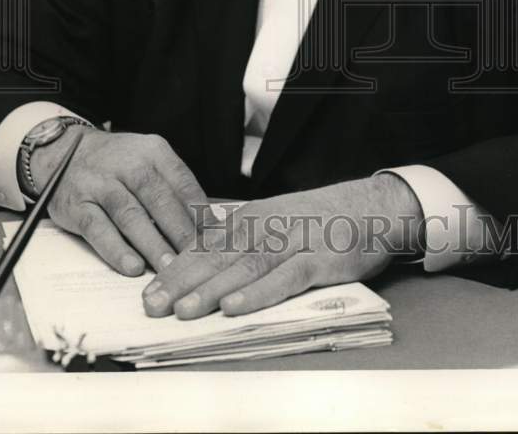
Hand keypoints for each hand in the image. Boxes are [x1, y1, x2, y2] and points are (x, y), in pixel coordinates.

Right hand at [30, 127, 211, 276]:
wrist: (65, 151)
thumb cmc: (118, 164)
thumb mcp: (150, 162)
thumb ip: (176, 189)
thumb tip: (210, 225)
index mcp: (154, 153)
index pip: (184, 184)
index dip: (202, 214)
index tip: (217, 240)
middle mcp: (129, 165)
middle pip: (161, 201)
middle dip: (182, 233)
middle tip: (199, 260)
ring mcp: (101, 184)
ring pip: (131, 216)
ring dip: (153, 245)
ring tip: (170, 269)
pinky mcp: (77, 205)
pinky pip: (98, 229)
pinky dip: (116, 249)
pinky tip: (132, 266)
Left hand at [142, 174, 422, 318]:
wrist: (370, 208)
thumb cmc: (318, 221)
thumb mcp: (274, 223)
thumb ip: (242, 241)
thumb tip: (199, 262)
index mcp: (251, 219)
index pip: (206, 246)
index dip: (175, 270)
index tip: (147, 292)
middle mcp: (266, 227)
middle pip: (218, 257)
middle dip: (181, 282)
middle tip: (151, 306)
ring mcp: (292, 241)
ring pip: (245, 267)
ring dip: (212, 289)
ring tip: (183, 310)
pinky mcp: (318, 258)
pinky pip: (284, 278)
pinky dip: (259, 293)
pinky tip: (236, 306)